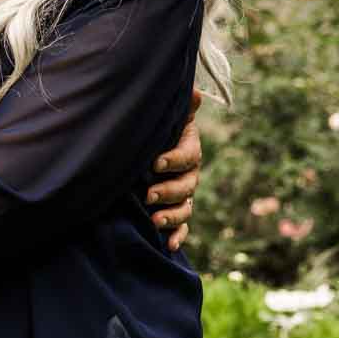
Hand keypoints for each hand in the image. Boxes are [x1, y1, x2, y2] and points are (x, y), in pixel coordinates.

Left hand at [147, 87, 202, 250]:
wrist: (144, 150)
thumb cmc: (156, 129)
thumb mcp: (165, 117)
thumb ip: (179, 107)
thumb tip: (194, 91)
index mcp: (188, 149)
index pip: (188, 156)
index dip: (174, 159)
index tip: (155, 162)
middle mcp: (189, 174)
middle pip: (187, 186)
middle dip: (168, 192)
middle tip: (148, 195)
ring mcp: (184, 195)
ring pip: (185, 208)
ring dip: (172, 216)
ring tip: (155, 221)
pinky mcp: (175, 212)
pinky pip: (183, 227)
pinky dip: (178, 236)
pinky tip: (170, 246)